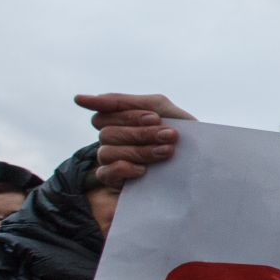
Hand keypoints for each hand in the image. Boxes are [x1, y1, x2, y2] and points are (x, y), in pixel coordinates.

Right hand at [74, 93, 195, 187]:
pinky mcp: (114, 180)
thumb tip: (77, 99)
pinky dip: (126, 168)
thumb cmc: (179, 128)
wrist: (202, 158)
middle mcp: (109, 138)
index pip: (104, 113)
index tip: (155, 118)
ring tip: (167, 151)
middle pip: (108, 133)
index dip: (130, 116)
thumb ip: (123, 100)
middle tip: (169, 136)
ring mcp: (110, 159)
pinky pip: (106, 172)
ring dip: (140, 150)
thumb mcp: (159, 107)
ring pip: (108, 151)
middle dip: (141, 133)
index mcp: (117, 119)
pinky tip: (144, 170)